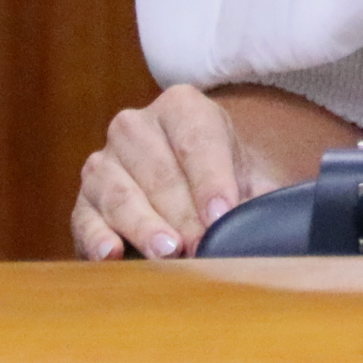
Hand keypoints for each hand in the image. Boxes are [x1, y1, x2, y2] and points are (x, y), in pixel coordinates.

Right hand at [71, 84, 270, 259]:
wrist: (188, 189)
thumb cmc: (219, 182)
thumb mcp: (245, 176)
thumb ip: (263, 194)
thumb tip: (278, 221)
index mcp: (181, 108)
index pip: (196, 142)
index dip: (211, 180)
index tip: (222, 214)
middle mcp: (135, 127)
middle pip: (159, 172)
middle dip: (182, 213)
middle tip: (201, 245)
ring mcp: (104, 163)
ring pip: (121, 194)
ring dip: (145, 226)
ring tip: (167, 252)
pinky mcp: (83, 201)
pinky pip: (86, 219)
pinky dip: (98, 237)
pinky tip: (113, 254)